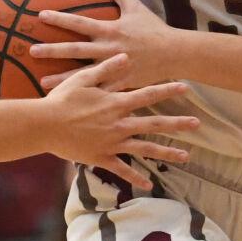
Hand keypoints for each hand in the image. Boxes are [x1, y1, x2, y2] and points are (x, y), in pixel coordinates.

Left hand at [33, 0, 175, 89]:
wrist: (174, 53)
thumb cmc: (153, 29)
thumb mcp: (135, 6)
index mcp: (110, 29)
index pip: (80, 22)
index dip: (60, 18)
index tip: (40, 15)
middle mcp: (108, 48)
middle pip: (75, 49)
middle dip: (52, 50)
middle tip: (31, 51)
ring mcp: (113, 67)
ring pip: (83, 74)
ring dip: (61, 78)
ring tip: (41, 83)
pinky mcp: (121, 83)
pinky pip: (99, 90)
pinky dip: (84, 95)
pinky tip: (70, 100)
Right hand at [40, 54, 198, 188]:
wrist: (44, 125)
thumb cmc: (61, 100)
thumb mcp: (84, 79)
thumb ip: (107, 69)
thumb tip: (126, 56)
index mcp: (116, 104)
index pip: (148, 95)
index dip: (167, 90)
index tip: (186, 87)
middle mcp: (119, 124)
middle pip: (155, 124)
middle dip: (178, 124)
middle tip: (197, 124)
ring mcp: (112, 143)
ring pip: (145, 149)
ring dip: (167, 152)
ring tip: (187, 156)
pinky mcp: (102, 158)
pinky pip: (122, 170)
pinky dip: (135, 177)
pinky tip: (149, 184)